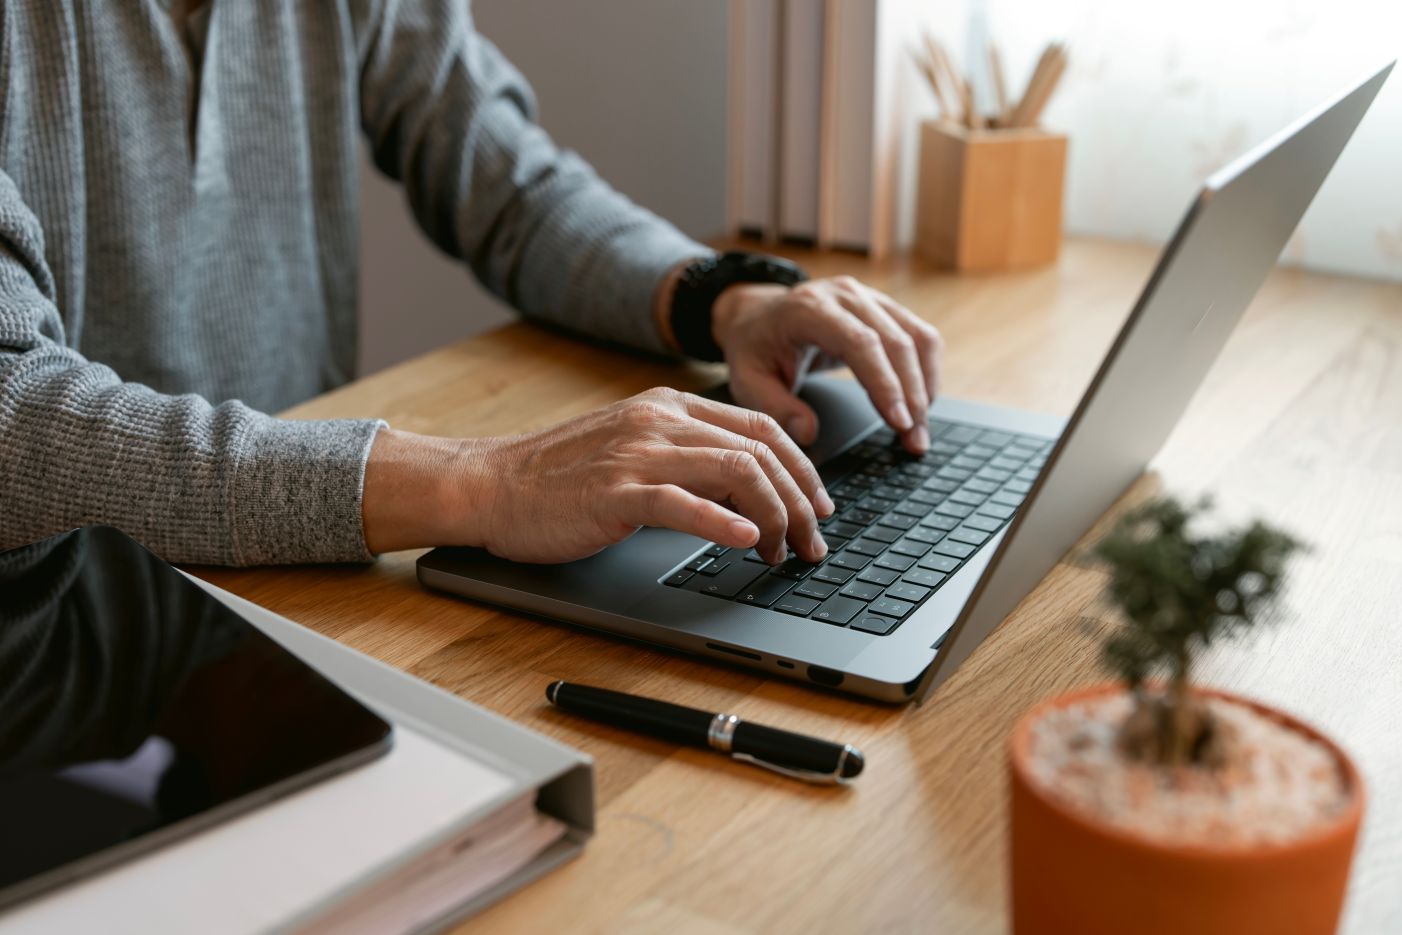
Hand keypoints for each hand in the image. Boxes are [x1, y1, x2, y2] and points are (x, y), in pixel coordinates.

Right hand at [361, 388, 834, 563]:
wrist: (491, 483)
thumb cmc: (559, 477)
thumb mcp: (633, 449)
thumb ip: (686, 457)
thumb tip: (747, 494)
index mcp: (669, 407)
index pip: (761, 429)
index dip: (802, 469)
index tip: (818, 506)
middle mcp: (660, 421)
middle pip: (761, 451)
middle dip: (800, 501)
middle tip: (811, 543)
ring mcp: (639, 453)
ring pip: (737, 472)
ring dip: (775, 517)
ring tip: (784, 552)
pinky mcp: (616, 491)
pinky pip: (684, 503)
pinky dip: (723, 523)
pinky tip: (746, 542)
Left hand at [712, 276, 944, 453]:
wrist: (757, 314)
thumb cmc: (754, 347)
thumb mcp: (746, 379)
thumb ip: (773, 406)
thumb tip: (808, 432)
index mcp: (810, 309)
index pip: (861, 343)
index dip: (884, 382)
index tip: (898, 421)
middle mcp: (845, 296)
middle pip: (896, 342)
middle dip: (911, 395)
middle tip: (915, 439)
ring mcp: (869, 298)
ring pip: (917, 337)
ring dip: (926, 386)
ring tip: (920, 430)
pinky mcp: (884, 308)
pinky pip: (920, 336)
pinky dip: (927, 371)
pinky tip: (921, 403)